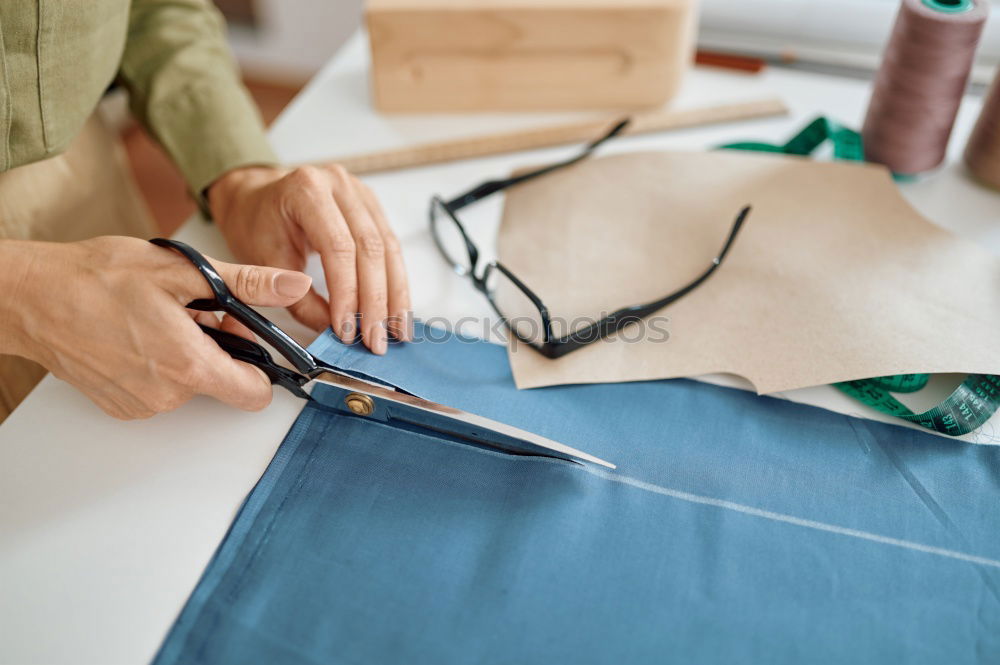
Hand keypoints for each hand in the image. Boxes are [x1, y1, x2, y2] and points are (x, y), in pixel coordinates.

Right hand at [0, 236, 312, 419]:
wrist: (30, 297)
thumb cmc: (96, 278)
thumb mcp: (182, 270)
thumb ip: (247, 284)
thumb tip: (294, 285)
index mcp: (189, 366)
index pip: (256, 394)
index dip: (262, 365)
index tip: (249, 338)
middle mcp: (167, 396)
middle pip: (222, 382)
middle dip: (219, 348)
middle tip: (193, 312)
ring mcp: (141, 405)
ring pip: (190, 384)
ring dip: (186, 354)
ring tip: (157, 319)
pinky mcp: (121, 406)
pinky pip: (161, 390)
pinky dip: (159, 365)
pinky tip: (137, 335)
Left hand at [207, 165, 410, 354]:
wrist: (256, 196)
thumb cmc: (256, 224)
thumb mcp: (265, 263)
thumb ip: (300, 299)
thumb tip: (334, 332)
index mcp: (306, 190)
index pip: (338, 247)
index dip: (348, 292)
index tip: (347, 330)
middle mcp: (339, 184)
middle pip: (370, 248)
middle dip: (375, 301)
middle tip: (376, 340)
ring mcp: (360, 193)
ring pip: (389, 249)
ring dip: (395, 296)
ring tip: (396, 333)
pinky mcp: (372, 207)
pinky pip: (392, 248)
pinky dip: (396, 283)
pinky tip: (398, 311)